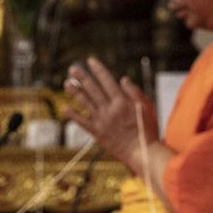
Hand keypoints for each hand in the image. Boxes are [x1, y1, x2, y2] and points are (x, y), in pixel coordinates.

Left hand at [64, 57, 157, 171]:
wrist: (141, 152)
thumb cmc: (147, 129)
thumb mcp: (147, 107)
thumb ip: (134, 92)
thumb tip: (122, 79)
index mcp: (122, 102)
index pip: (107, 81)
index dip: (98, 70)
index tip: (91, 61)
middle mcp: (109, 109)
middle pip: (93, 89)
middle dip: (82, 77)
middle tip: (73, 68)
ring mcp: (101, 121)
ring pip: (85, 103)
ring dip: (75, 92)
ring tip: (67, 83)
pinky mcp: (97, 132)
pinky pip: (82, 122)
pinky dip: (73, 115)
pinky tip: (65, 108)